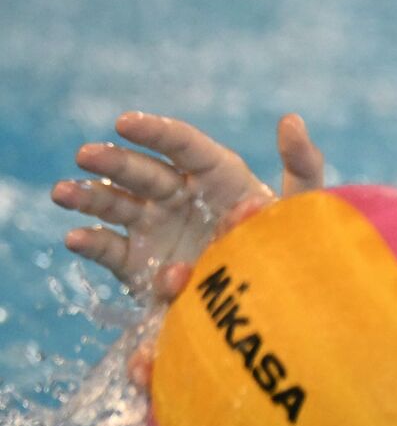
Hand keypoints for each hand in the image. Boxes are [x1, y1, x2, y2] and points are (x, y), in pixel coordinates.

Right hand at [51, 111, 325, 303]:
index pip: (182, 145)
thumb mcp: (303, 209)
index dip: (154, 131)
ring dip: (89, 196)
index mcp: (216, 175)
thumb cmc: (289, 247)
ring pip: (117, 204)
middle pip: (143, 173)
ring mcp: (156, 228)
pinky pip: (111, 250)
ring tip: (63, 193)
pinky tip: (75, 238)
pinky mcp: (140, 264)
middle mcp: (179, 195)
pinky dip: (91, 243)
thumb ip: (302, 165)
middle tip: (86, 155)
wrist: (272, 306)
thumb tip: (291, 119)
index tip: (124, 122)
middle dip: (114, 162)